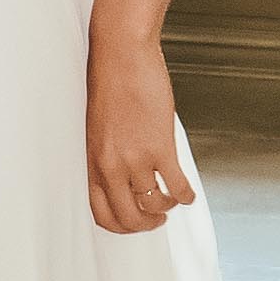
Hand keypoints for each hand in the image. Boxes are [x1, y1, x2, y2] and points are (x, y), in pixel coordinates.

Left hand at [87, 32, 197, 235]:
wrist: (120, 54)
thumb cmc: (109, 84)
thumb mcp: (97, 128)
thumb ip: (106, 154)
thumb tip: (121, 176)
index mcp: (91, 161)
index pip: (101, 213)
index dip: (121, 226)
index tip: (134, 222)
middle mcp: (111, 166)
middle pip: (128, 218)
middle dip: (145, 225)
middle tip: (156, 220)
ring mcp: (135, 159)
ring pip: (154, 204)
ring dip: (166, 207)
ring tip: (171, 201)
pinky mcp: (160, 147)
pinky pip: (176, 185)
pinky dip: (185, 196)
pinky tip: (188, 193)